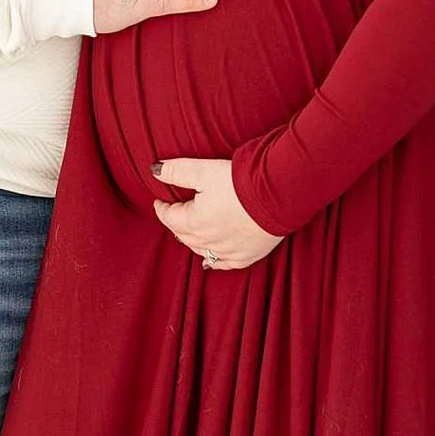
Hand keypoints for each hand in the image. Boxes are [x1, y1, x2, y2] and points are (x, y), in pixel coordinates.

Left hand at [151, 157, 282, 270]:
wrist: (280, 194)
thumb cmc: (241, 182)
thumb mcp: (203, 170)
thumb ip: (177, 171)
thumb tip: (155, 170)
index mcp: (196, 222)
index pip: (170, 219)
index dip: (162, 210)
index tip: (159, 202)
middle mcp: (211, 241)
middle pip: (185, 236)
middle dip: (176, 224)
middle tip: (174, 214)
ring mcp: (231, 250)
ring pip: (202, 251)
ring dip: (192, 241)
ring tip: (188, 232)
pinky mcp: (250, 254)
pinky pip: (226, 264)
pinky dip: (215, 262)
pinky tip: (210, 262)